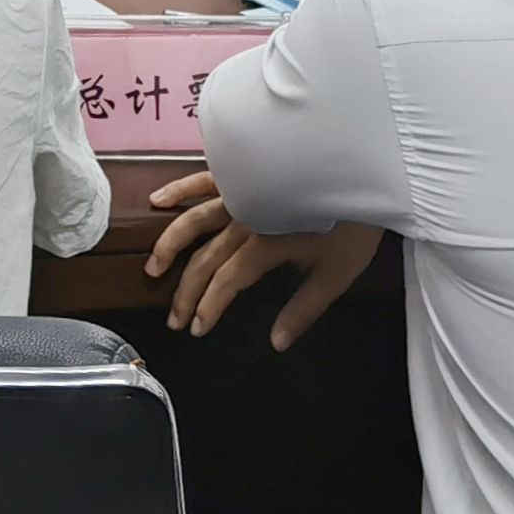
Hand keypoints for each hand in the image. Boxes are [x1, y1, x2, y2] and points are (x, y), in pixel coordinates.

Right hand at [143, 171, 384, 347]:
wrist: (360, 169)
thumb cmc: (353, 221)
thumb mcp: (338, 273)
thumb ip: (304, 309)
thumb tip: (276, 343)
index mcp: (266, 244)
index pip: (228, 280)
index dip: (209, 306)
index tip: (197, 329)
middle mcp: (246, 219)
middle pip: (206, 258)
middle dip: (187, 291)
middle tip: (174, 319)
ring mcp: (240, 193)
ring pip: (195, 221)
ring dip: (171, 246)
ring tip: (153, 269)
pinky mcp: (242, 173)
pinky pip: (204, 179)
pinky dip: (181, 189)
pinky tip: (159, 201)